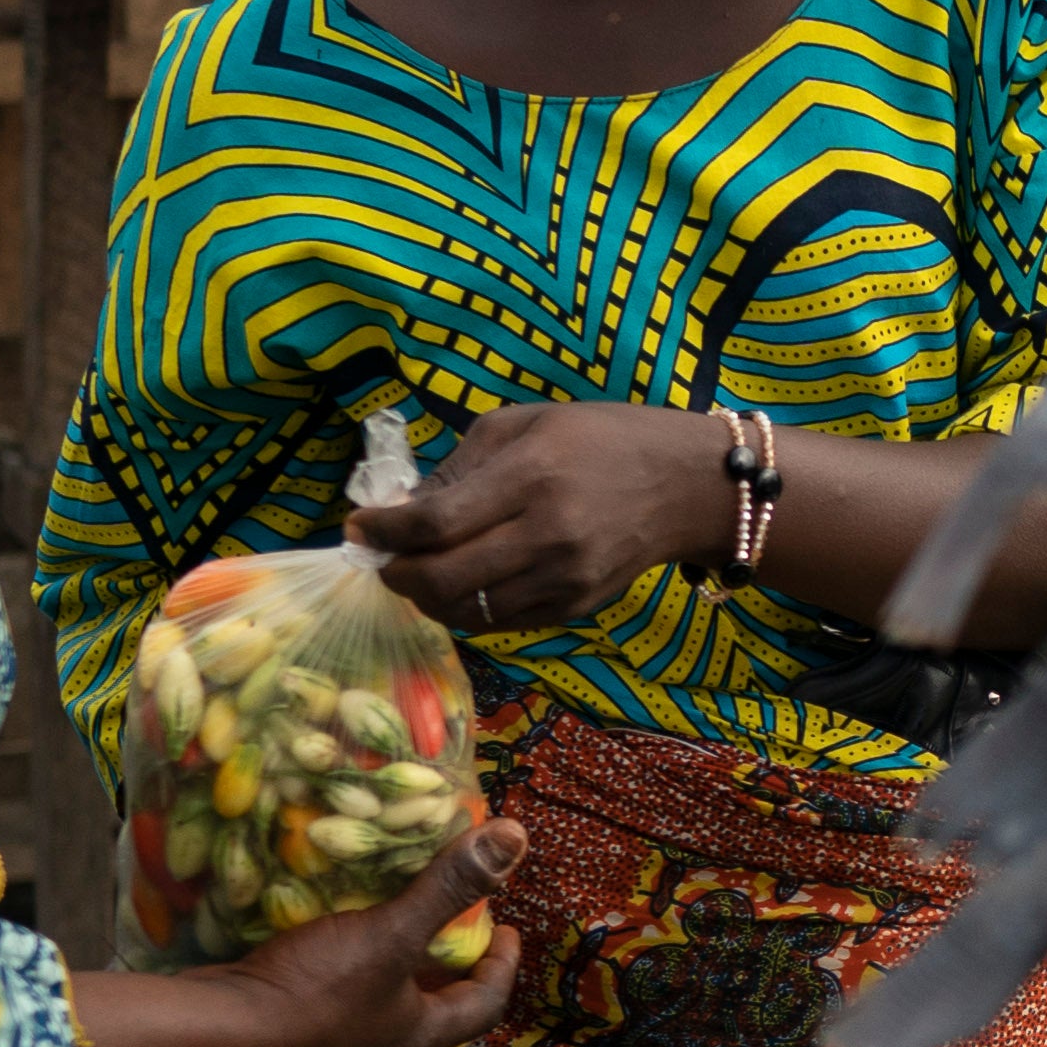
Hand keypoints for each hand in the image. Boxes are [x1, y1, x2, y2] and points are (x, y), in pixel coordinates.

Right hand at [226, 818, 531, 1046]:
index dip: (501, 968)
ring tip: (372, 976)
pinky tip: (306, 981)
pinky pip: (317, 1041)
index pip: (480, 1008)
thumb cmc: (314, 990)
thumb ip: (446, 888)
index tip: (507, 933)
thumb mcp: (388, 932)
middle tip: (436, 967)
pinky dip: (325, 1014)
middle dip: (436, 1012)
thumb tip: (515, 840)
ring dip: (378, 1018)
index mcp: (413, 1041)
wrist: (218, 1039)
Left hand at [350, 401, 728, 634]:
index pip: (436, 522)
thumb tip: (404, 507)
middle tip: (382, 561)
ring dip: (427, 599)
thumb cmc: (602, 439)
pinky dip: (467, 610)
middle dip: (397, 575)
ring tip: (416, 575)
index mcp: (531, 477)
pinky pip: (501, 623)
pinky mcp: (576, 607)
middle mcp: (547, 535)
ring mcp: (564, 579)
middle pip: (444, 579)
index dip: (384, 532)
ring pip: (468, 612)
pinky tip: (461, 586)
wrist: (687, 486)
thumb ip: (461, 465)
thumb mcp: (526, 424)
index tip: (359, 528)